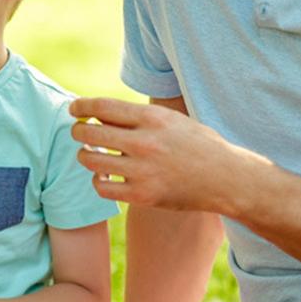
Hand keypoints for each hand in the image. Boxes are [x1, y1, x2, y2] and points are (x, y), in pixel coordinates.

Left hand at [70, 97, 239, 212]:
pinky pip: (102, 186)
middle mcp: (145, 143)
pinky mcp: (142, 195)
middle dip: (78, 131)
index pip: (101, 106)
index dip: (80, 106)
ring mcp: (143, 171)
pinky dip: (98, 180)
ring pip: (90, 160)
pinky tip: (104, 175)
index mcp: (152, 118)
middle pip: (89, 132)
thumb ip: (136, 117)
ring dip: (85, 155)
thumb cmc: (196, 144)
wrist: (227, 179)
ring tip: (90, 154)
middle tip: (79, 132)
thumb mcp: (170, 120)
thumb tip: (96, 114)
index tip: (73, 109)